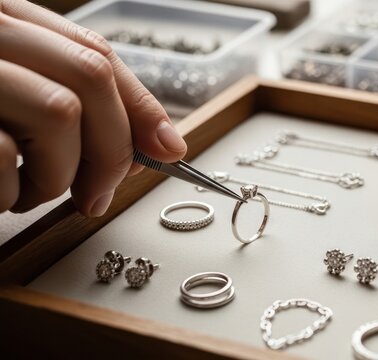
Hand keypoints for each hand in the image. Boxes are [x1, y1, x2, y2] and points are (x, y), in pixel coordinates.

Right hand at [0, 0, 186, 215]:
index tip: (170, 150)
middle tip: (99, 195)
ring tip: (30, 193)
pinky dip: (14, 192)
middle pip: (92, 75)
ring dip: (59, 175)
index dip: (142, 106)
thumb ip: (77, 103)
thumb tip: (163, 146)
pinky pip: (5, 157)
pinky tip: (3, 196)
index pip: (97, 53)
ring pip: (60, 111)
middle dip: (113, 147)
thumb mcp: (16, 97)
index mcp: (10, 21)